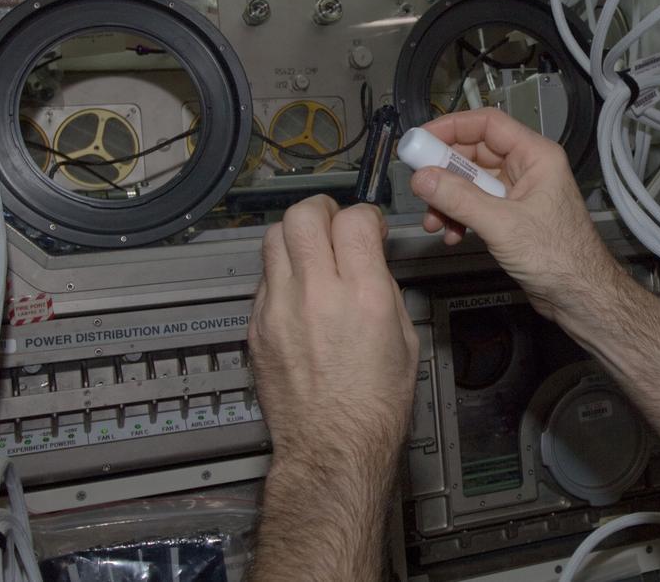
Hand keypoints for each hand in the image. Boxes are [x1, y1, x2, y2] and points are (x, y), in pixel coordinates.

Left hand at [250, 196, 418, 462]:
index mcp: (362, 295)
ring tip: (312, 252)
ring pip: (273, 238)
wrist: (333, 447)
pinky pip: (264, 278)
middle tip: (333, 224)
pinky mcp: (256, 326)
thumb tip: (368, 262)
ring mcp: (278, 309)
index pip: (354, 219)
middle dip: (322, 210)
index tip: (369, 227)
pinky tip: (299, 292)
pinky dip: (282, 273)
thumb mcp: (403, 337)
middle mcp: (316, 294)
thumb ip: (381, 288)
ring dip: (296, 236)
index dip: (365, 216)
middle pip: (303, 215)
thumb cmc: (374, 404)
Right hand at [410, 108, 622, 321]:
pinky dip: (459, 217)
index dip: (451, 127)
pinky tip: (451, 235)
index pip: (487, 124)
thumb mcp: (502, 224)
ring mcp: (518, 193)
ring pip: (471, 183)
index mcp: (536, 156)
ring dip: (447, 199)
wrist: (580, 295)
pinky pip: (475, 205)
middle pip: (474, 153)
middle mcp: (527, 169)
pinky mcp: (511, 217)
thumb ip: (459, 199)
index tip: (421, 139)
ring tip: (433, 220)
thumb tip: (423, 178)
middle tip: (418, 182)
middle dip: (443, 171)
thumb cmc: (561, 258)